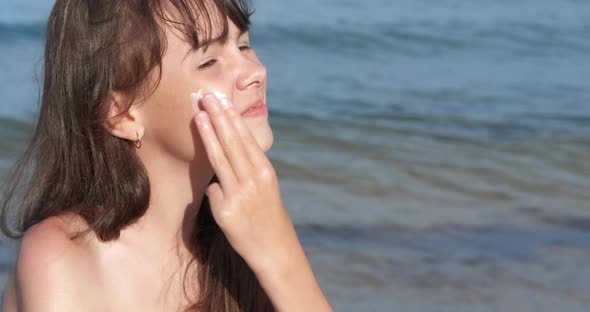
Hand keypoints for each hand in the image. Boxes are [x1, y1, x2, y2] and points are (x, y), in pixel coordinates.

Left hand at [193, 93, 333, 310]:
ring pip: (220, 158)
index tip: (221, 100)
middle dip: (218, 117)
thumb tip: (227, 149)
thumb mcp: (264, 187)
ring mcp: (240, 194)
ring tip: (199, 115)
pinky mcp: (226, 210)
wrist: (274, 249)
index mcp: (265, 170)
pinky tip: (212, 187)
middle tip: (206, 96)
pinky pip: (213, 191)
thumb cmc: (267, 215)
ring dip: (209, 134)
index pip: (244, 139)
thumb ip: (248, 168)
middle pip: (233, 142)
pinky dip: (211, 188)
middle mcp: (254, 179)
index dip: (231, 118)